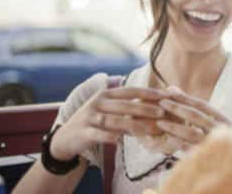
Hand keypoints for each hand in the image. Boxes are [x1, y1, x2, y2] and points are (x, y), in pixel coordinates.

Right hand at [51, 86, 166, 159]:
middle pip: (125, 105)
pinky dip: (108, 136)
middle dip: (145, 108)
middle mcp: (97, 102)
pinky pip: (97, 133)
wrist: (67, 137)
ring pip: (114, 120)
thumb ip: (129, 110)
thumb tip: (155, 109)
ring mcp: (89, 116)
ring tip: (149, 129)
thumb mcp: (110, 112)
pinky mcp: (82, 131)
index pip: (130, 91)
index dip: (148, 93)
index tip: (164, 95)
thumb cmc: (96, 123)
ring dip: (133, 125)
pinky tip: (119, 140)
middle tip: (162, 113)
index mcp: (106, 94)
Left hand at [155, 87, 231, 150]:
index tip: (168, 92)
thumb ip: (192, 106)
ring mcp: (214, 145)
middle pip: (195, 116)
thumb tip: (172, 88)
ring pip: (191, 133)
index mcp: (223, 120)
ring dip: (174, 126)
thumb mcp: (214, 122)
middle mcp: (220, 130)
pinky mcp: (207, 159)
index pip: (202, 105)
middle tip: (161, 103)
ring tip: (159, 122)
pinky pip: (190, 151)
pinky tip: (168, 140)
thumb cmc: (222, 139)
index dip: (184, 98)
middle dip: (176, 108)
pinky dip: (179, 144)